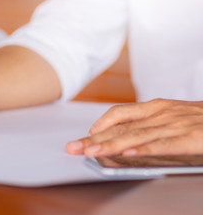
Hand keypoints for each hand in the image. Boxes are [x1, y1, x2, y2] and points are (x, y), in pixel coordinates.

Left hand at [66, 99, 202, 156]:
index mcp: (156, 107)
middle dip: (94, 138)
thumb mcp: (172, 116)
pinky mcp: (191, 137)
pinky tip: (127, 155)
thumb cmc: (201, 118)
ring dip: (111, 145)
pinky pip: (163, 144)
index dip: (99, 125)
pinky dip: (143, 149)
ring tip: (91, 152)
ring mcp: (175, 124)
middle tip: (73, 147)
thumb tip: (124, 139)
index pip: (119, 114)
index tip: (85, 136)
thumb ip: (149, 125)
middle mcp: (161, 113)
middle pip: (121, 127)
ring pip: (136, 136)